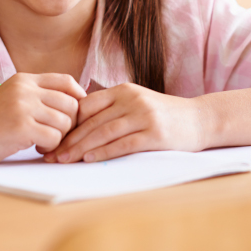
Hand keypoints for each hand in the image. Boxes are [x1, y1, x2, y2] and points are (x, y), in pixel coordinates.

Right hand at [0, 73, 85, 164]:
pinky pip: (54, 137)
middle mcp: (25, 89)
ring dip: (58, 137)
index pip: (65, 81)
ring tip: (42, 142)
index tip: (76, 113)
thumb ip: (36, 97)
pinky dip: (50, 147)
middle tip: (56, 134)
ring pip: (65, 122)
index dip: (78, 96)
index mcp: (24, 80)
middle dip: (70, 123)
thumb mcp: (11, 98)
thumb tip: (74, 103)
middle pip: (71, 103)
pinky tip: (36, 148)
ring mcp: (23, 107)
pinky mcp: (21, 127)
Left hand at [43, 83, 204, 163]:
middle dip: (68, 139)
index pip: (86, 105)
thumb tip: (77, 125)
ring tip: (63, 160)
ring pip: (104, 132)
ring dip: (81, 147)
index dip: (66, 122)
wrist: (200, 119)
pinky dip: (104, 151)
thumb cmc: (164, 115)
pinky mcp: (155, 133)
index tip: (50, 137)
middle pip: (92, 121)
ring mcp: (144, 115)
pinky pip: (124, 143)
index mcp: (123, 90)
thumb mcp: (136, 103)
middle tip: (49, 154)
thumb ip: (112, 109)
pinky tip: (89, 159)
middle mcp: (131, 99)